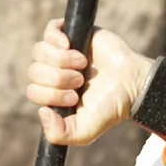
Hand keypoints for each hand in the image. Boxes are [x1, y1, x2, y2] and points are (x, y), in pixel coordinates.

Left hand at [28, 22, 151, 146]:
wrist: (132, 84)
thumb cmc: (109, 108)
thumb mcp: (84, 131)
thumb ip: (60, 134)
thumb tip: (41, 112)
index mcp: (52, 95)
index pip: (33, 92)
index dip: (51, 94)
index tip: (75, 97)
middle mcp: (53, 73)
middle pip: (35, 71)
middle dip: (58, 78)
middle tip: (80, 81)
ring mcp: (61, 53)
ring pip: (39, 51)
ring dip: (60, 60)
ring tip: (82, 64)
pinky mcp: (72, 34)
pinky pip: (50, 30)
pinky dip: (55, 38)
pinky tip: (69, 45)